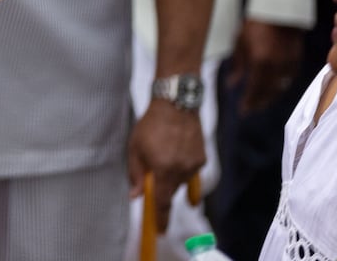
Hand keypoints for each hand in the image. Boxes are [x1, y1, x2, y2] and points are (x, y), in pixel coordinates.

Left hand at [128, 99, 205, 233]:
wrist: (176, 104)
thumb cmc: (151, 124)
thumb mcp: (135, 148)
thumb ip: (136, 173)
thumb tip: (136, 195)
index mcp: (163, 169)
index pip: (161, 201)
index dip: (160, 218)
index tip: (160, 230)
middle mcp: (181, 171)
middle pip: (170, 192)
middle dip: (161, 189)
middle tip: (152, 174)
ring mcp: (194, 165)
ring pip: (180, 182)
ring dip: (171, 177)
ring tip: (163, 154)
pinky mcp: (202, 159)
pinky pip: (189, 172)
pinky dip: (181, 169)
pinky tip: (176, 157)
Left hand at [227, 19, 304, 113]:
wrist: (279, 11)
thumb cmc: (255, 25)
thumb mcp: (240, 43)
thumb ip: (237, 66)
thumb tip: (231, 84)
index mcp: (260, 62)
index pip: (254, 89)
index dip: (249, 102)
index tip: (243, 111)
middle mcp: (276, 66)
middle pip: (268, 92)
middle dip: (259, 103)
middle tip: (251, 110)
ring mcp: (288, 64)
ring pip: (280, 88)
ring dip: (269, 96)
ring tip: (260, 102)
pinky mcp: (297, 61)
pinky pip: (288, 79)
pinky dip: (280, 86)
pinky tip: (273, 88)